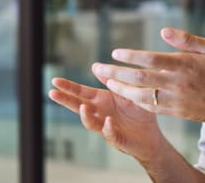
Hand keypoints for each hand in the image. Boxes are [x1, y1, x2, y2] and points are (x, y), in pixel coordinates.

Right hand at [48, 75, 162, 161]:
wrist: (152, 133)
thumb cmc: (138, 110)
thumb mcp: (125, 90)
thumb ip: (111, 80)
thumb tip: (94, 65)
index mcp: (103, 100)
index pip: (82, 92)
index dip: (69, 87)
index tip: (55, 80)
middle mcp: (101, 113)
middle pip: (79, 106)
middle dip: (66, 100)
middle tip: (52, 92)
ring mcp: (106, 127)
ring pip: (91, 123)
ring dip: (85, 116)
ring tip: (83, 107)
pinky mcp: (117, 138)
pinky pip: (110, 134)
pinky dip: (108, 128)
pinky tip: (108, 121)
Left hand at [94, 27, 204, 125]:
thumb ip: (187, 40)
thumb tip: (163, 31)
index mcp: (185, 64)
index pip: (151, 59)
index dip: (131, 56)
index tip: (115, 52)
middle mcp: (177, 83)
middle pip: (140, 79)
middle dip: (116, 73)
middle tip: (98, 68)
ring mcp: (176, 100)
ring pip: (141, 96)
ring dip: (121, 89)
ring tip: (107, 83)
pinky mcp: (177, 112)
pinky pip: (152, 108)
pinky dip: (137, 102)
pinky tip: (127, 96)